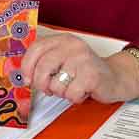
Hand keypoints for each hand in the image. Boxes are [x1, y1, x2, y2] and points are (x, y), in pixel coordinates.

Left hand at [21, 33, 138, 105]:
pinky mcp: (92, 75)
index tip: (27, 79)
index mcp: (63, 40)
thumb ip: (45, 62)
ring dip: (62, 93)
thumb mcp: (64, 60)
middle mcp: (73, 46)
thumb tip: (23, 76)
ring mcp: (83, 60)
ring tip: (72, 87)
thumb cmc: (85, 71)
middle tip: (49, 89)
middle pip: (43, 68)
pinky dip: (75, 98)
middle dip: (42, 84)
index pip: (36, 49)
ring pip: (56, 85)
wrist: (115, 77)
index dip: (27, 67)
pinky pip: (71, 94)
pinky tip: (82, 91)